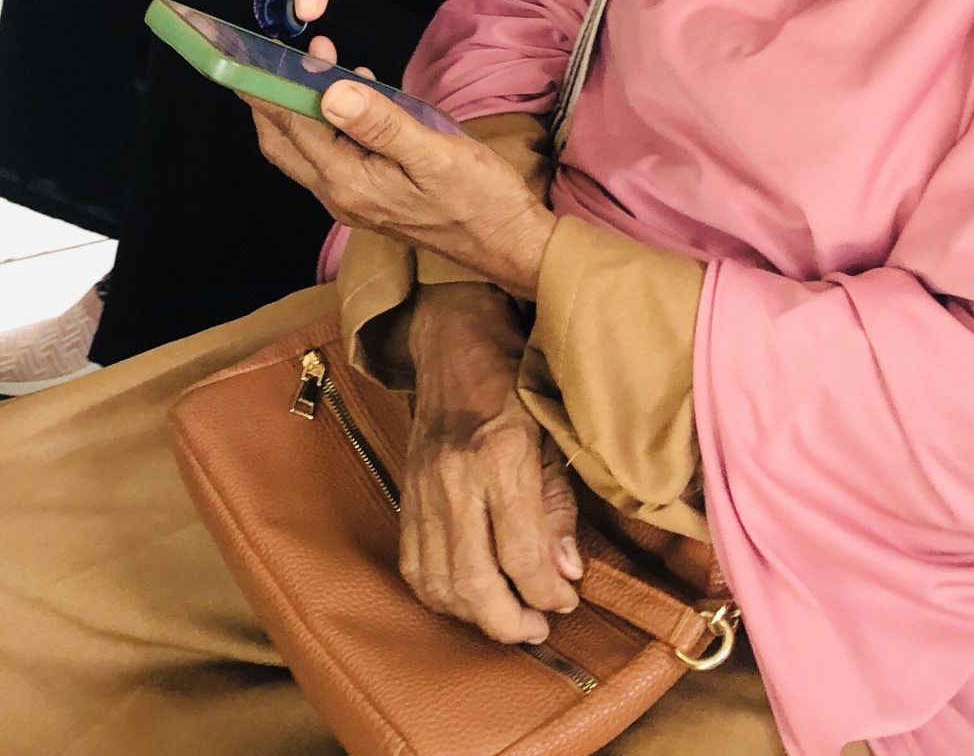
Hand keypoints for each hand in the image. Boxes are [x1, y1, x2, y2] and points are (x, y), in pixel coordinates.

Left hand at [241, 38, 556, 297]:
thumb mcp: (434, 153)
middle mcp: (340, 195)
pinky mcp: (370, 198)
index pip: (292, 129)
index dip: (265, 91)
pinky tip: (354, 93)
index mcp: (348, 182)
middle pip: (285, 144)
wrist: (508, 244)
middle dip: (273, 98)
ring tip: (318, 58)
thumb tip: (331, 92)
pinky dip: (329, 122)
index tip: (243, 57)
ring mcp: (353, 200)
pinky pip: (332, 155)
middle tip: (276, 52)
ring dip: (303, 106)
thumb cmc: (478, 198)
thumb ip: (381, 123)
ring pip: (306, 149)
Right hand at [400, 284, 581, 644]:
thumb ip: (559, 509)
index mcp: (501, 457)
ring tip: (508, 616)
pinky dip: (442, 595)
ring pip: (440, 583)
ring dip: (475, 616)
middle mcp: (455, 479)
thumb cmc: (516, 384)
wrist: (455, 346)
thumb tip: (566, 573)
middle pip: (475, 582)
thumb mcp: (555, 436)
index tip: (566, 602)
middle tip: (538, 627)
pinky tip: (469, 596)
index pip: (522, 555)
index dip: (548, 594)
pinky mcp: (407, 497)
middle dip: (510, 622)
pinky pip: (415, 567)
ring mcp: (424, 490)